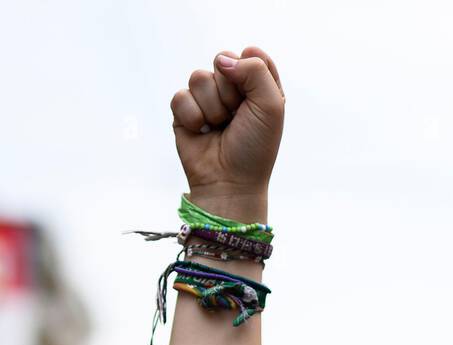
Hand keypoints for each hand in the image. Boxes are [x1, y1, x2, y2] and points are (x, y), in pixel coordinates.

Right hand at [170, 47, 285, 201]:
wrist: (230, 183)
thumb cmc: (254, 148)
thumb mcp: (271, 106)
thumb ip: (256, 70)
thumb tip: (221, 61)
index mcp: (257, 87)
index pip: (251, 54)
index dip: (251, 73)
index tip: (255, 101)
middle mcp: (232, 90)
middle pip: (222, 60)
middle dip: (230, 92)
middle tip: (237, 118)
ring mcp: (207, 99)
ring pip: (199, 77)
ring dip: (212, 107)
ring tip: (220, 128)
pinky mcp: (184, 111)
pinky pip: (181, 96)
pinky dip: (193, 117)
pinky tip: (202, 133)